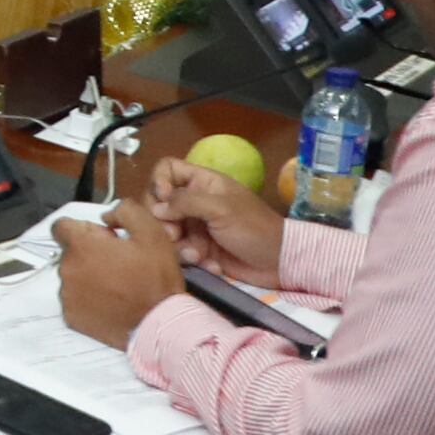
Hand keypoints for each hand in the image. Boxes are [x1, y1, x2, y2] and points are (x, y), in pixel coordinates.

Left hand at [52, 197, 188, 346]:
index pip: (61, 226)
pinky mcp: (70, 317)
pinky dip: (87, 299)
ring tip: (115, 286)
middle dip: (88, 253)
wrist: (159, 323)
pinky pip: (74, 300)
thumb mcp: (151, 232)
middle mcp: (65, 269)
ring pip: (72, 277)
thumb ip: (125, 211)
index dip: (82, 229)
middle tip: (117, 264)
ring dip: (87, 276)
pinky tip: (109, 303)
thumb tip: (105, 216)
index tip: (103, 239)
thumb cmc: (155, 276)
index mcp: (79, 246)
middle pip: (69, 252)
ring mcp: (66, 296)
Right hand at [142, 152, 288, 283]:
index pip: (167, 169)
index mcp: (203, 183)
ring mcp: (195, 226)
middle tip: (174, 235)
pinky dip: (192, 259)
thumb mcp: (221, 209)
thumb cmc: (254, 228)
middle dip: (163, 221)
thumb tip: (155, 209)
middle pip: (158, 203)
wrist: (279, 263)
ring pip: (166, 230)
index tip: (163, 199)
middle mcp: (195, 202)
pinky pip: (180, 251)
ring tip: (197, 255)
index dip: (158, 182)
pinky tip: (210, 265)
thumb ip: (185, 202)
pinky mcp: (198, 248)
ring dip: (179, 245)